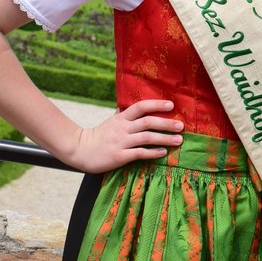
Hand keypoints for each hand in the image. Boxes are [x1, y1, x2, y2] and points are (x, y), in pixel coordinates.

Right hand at [68, 100, 183, 172]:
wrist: (80, 150)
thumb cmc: (98, 136)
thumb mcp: (110, 121)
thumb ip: (122, 114)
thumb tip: (127, 104)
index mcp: (121, 118)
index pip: (141, 107)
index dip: (156, 105)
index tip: (171, 105)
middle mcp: (123, 128)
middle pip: (148, 122)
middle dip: (166, 123)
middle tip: (181, 126)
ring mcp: (121, 142)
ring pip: (147, 138)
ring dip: (164, 138)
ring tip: (178, 140)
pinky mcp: (120, 156)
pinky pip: (139, 153)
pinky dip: (153, 152)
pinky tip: (163, 152)